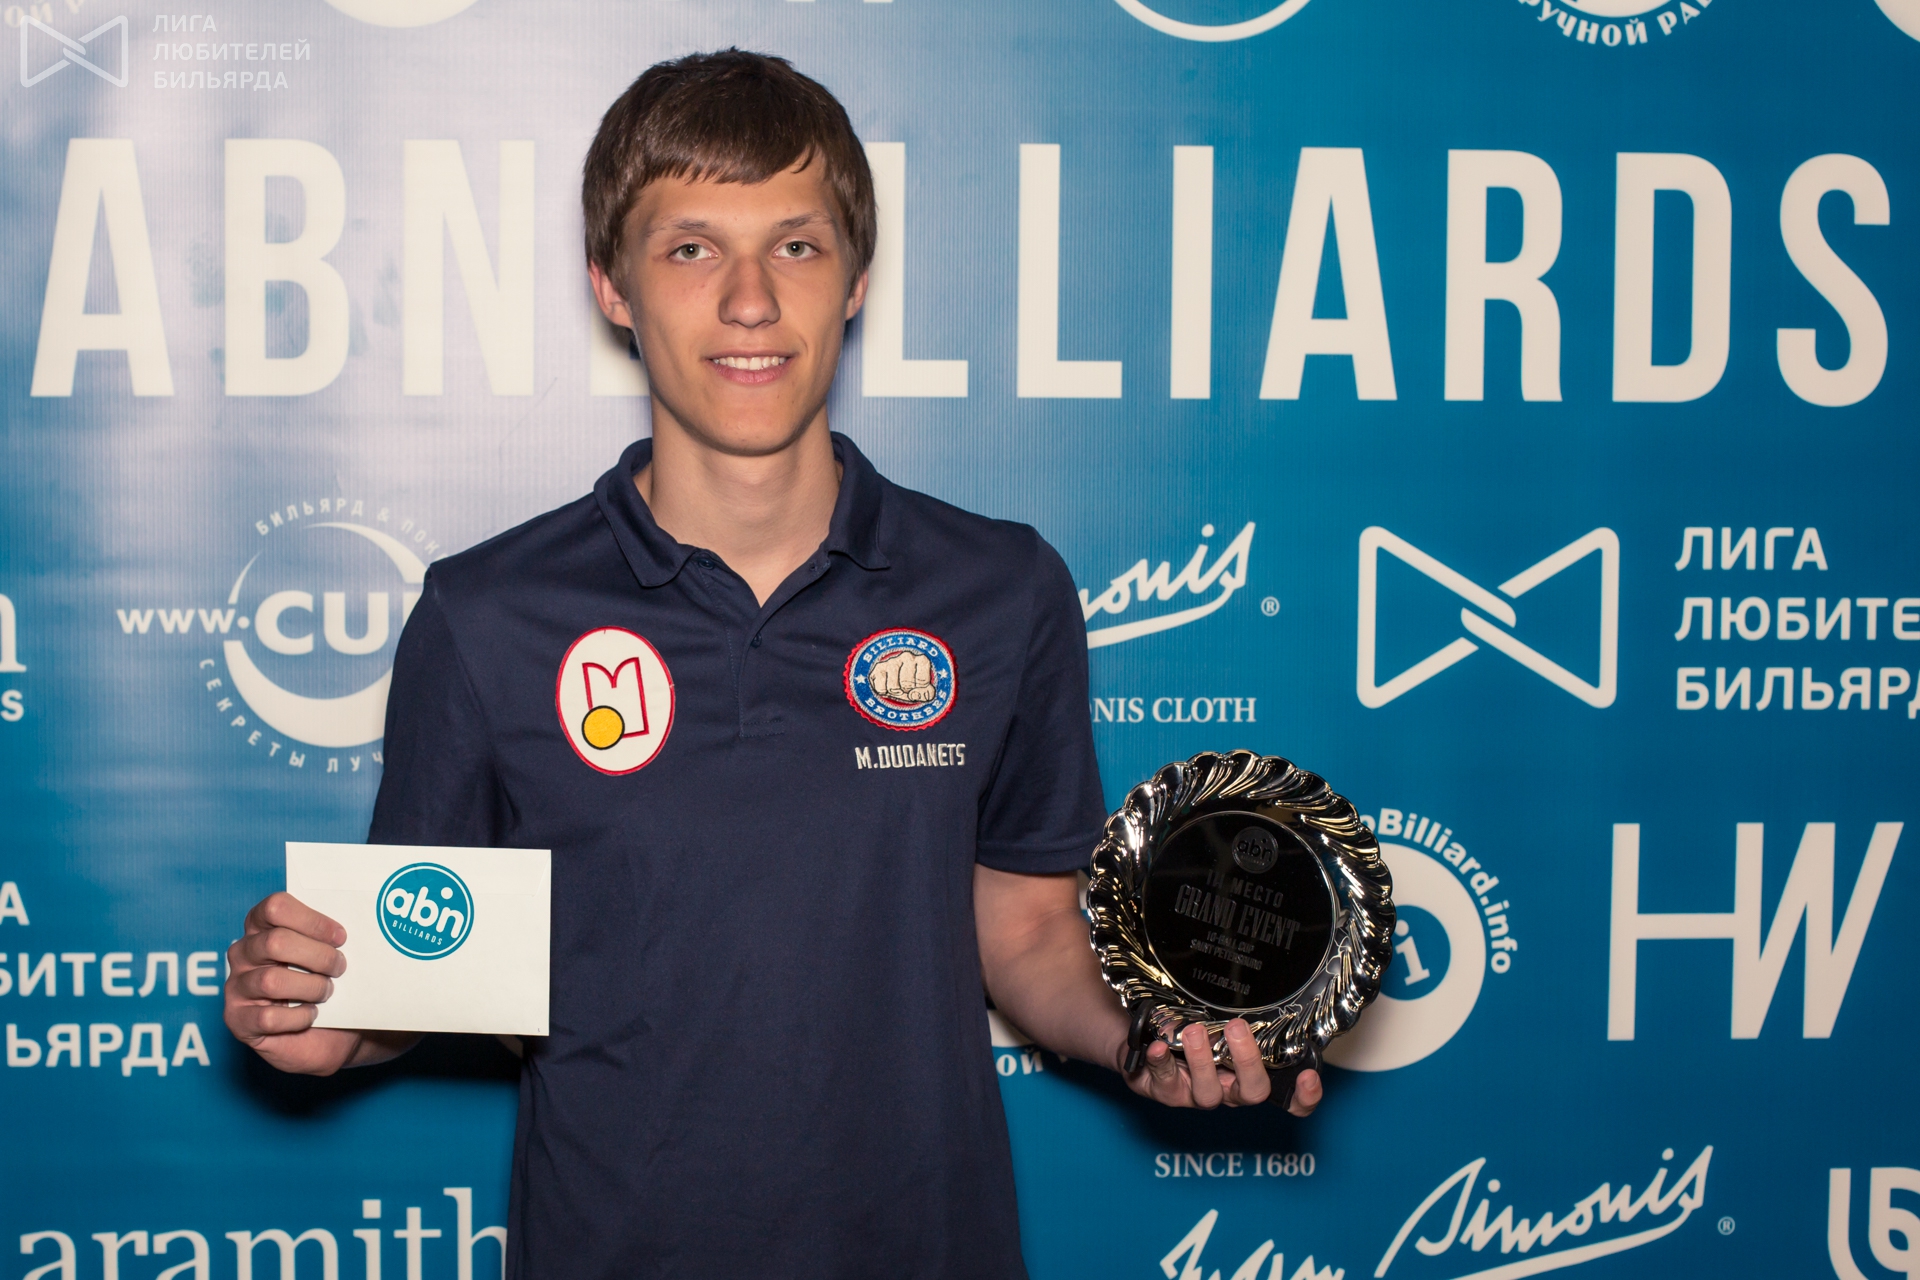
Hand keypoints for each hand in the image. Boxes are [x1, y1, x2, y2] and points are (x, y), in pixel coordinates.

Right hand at [224, 891, 412, 1075]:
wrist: (336, 1032)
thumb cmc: (334, 984)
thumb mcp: (336, 954)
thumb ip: (336, 937)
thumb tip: (368, 921)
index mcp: (264, 925)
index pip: (275, 906)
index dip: (312, 920)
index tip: (341, 937)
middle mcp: (244, 952)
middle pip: (276, 942)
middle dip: (319, 956)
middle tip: (340, 968)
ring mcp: (237, 987)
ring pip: (272, 980)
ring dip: (311, 987)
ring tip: (327, 992)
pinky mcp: (238, 1021)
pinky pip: (267, 1018)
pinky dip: (298, 1018)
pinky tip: (312, 1015)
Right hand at [870, 650, 934, 702]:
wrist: (896, 680)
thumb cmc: (913, 685)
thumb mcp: (923, 691)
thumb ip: (927, 694)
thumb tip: (913, 694)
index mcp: (922, 660)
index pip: (923, 681)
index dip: (920, 689)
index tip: (919, 686)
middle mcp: (907, 657)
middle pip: (907, 685)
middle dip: (906, 692)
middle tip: (906, 689)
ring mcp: (892, 661)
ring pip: (893, 687)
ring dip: (895, 693)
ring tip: (897, 688)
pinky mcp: (879, 667)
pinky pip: (881, 688)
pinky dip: (884, 692)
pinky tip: (887, 685)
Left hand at [1122, 1019, 1322, 1115]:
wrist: (1144, 1039)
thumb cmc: (1193, 1024)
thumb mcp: (1221, 1015)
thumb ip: (1242, 1007)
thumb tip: (1262, 977)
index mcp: (1250, 1073)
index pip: (1289, 1099)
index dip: (1304, 1097)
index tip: (1308, 1076)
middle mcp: (1228, 1089)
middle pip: (1252, 1092)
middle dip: (1247, 1061)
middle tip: (1236, 1028)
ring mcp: (1196, 1093)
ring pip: (1208, 1094)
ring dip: (1202, 1061)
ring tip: (1195, 1030)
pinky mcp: (1164, 1091)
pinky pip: (1164, 1082)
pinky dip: (1162, 1063)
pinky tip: (1159, 1046)